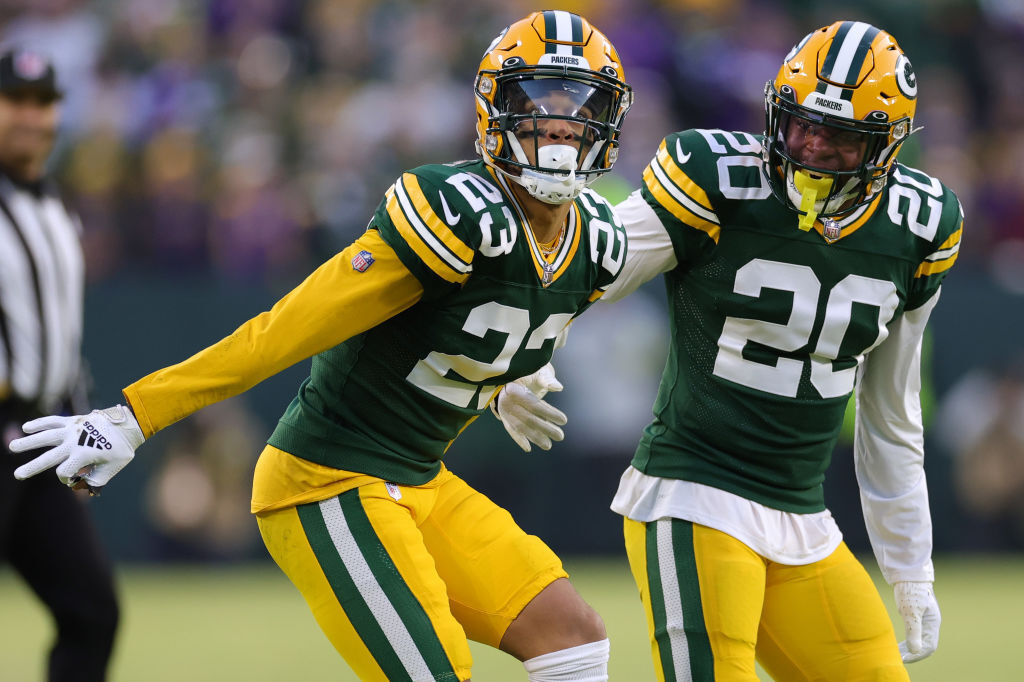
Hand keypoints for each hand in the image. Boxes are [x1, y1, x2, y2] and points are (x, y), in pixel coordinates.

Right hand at [9, 405, 143, 493]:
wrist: (129, 425)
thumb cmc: (122, 448)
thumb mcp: (113, 468)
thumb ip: (96, 480)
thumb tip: (81, 487)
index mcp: (83, 455)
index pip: (63, 472)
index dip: (65, 479)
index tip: (74, 479)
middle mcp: (74, 442)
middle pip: (48, 457)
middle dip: (32, 467)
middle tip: (17, 475)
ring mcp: (72, 430)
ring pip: (46, 436)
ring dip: (28, 442)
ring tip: (12, 447)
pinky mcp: (73, 420)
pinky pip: (53, 420)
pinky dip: (40, 423)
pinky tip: (27, 427)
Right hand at [492, 363, 566, 451]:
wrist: (511, 372)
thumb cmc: (529, 370)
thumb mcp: (538, 370)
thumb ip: (547, 379)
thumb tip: (558, 387)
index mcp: (514, 388)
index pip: (534, 404)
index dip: (549, 413)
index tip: (564, 420)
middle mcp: (506, 400)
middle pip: (527, 418)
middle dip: (545, 428)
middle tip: (560, 436)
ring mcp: (503, 409)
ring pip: (520, 426)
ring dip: (534, 437)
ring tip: (548, 445)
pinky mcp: (503, 415)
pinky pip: (510, 429)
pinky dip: (519, 439)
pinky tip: (528, 448)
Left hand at [893, 580, 939, 662]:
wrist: (908, 573)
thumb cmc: (910, 590)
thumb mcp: (910, 611)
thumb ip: (914, 630)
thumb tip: (916, 650)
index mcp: (932, 623)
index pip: (929, 646)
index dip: (917, 655)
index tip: (904, 660)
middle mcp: (930, 622)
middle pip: (925, 644)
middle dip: (912, 653)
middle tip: (898, 659)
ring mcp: (924, 618)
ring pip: (919, 639)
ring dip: (909, 648)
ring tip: (896, 653)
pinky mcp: (916, 614)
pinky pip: (914, 632)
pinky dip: (906, 640)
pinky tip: (896, 642)